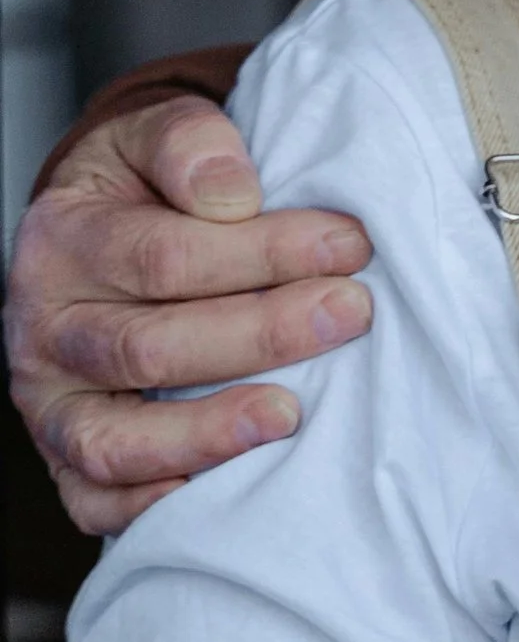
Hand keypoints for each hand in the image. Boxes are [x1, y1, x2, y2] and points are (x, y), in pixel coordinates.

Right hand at [6, 99, 374, 536]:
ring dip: (208, 432)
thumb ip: (190, 144)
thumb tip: (233, 194)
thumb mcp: (155, 133)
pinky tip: (220, 490)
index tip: (347, 243)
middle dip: (261, 334)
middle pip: (150, 348)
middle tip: (349, 313)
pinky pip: (93, 501)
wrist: (96, 226)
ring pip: (115, 439)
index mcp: (64, 242)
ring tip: (290, 414)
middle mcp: (47, 329)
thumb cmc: (143, 186)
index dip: (260, 252)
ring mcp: (51, 402)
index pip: (163, 257)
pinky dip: (148, 508)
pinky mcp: (65, 456)